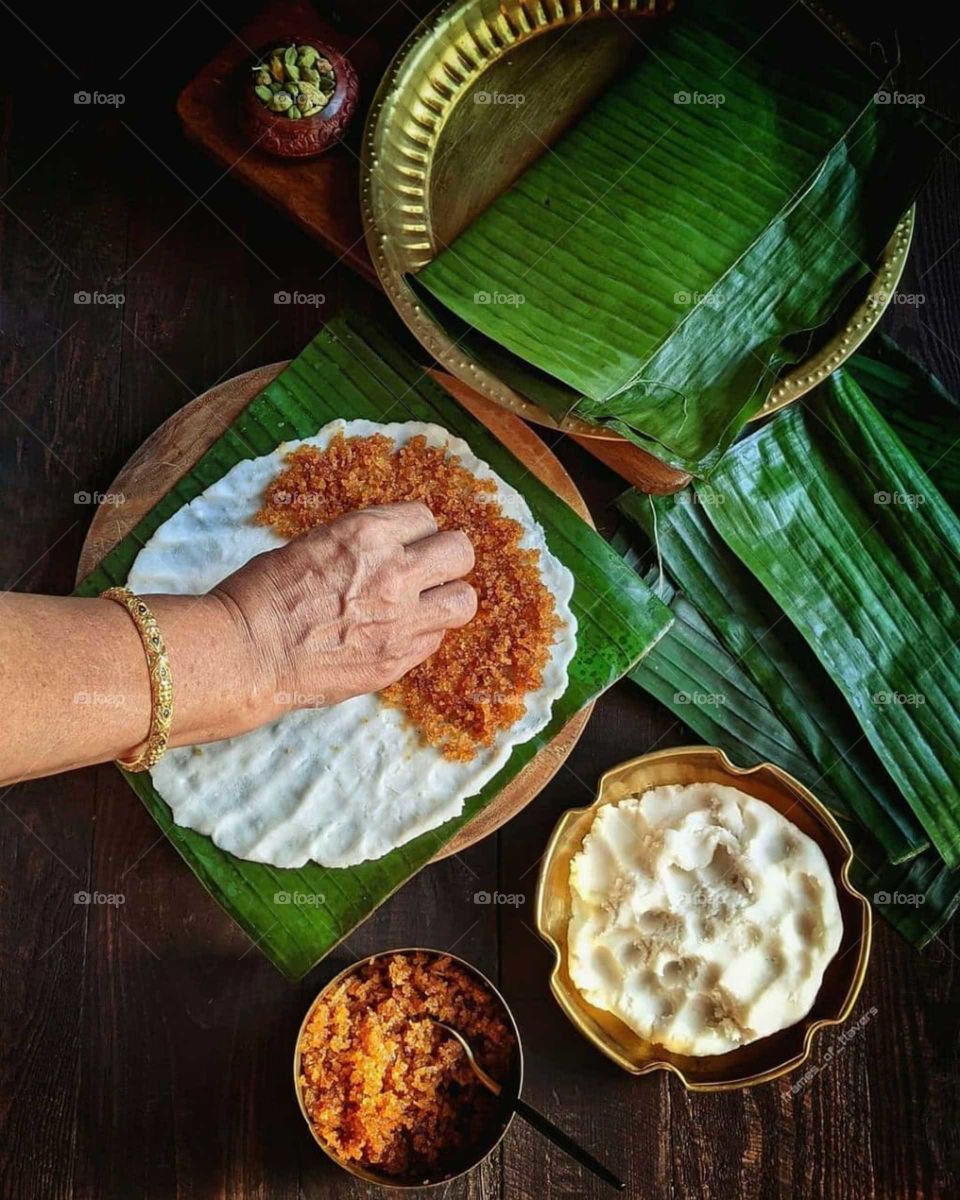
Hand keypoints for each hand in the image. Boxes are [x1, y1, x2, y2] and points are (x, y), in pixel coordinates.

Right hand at [213, 502, 476, 716]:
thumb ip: (363, 544)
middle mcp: (394, 573)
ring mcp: (401, 621)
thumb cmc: (265, 593)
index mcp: (368, 534)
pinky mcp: (397, 661)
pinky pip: (436, 639)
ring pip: (463, 601)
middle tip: (428, 570)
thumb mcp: (315, 543)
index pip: (425, 517)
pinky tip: (397, 633)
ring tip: (425, 604)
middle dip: (446, 558)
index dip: (414, 531)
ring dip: (447, 598)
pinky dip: (423, 633)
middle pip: (460, 552)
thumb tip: (390, 548)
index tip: (404, 542)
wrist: (247, 653)